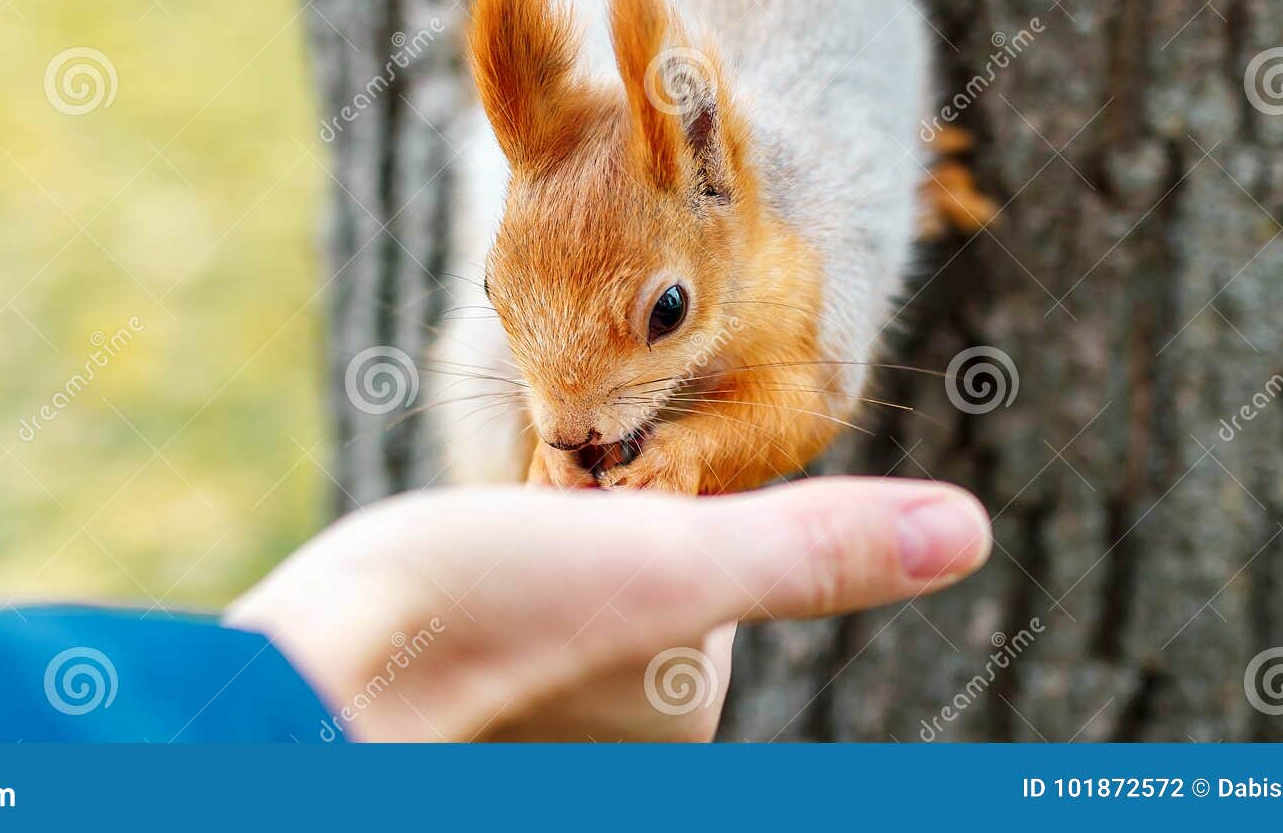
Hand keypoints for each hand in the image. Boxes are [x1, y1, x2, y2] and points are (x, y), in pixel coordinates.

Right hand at [224, 478, 990, 740]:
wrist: (313, 664)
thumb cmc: (486, 608)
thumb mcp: (665, 557)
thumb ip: (809, 549)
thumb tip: (969, 530)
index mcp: (683, 717)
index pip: (700, 599)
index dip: (648, 541)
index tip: (585, 540)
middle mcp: (614, 752)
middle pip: (631, 609)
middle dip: (588, 562)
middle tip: (523, 558)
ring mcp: (542, 745)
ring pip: (560, 619)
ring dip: (528, 580)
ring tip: (476, 579)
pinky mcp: (472, 726)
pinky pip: (501, 643)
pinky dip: (482, 612)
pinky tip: (443, 605)